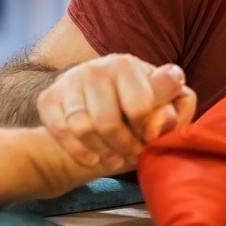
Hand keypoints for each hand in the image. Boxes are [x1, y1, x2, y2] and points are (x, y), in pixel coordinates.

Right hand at [38, 55, 197, 171]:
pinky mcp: (49, 98)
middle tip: (131, 156)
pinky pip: (62, 133)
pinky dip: (79, 152)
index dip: (148, 131)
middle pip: (107, 122)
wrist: (93, 116)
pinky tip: (93, 158)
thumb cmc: (137, 112)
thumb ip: (177, 109)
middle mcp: (96, 67)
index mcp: (128, 65)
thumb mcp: (164, 108)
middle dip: (123, 147)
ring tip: (115, 160)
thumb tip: (165, 118)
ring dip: (102, 153)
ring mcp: (70, 81)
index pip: (140, 106)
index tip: (149, 139)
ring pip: (83, 130)